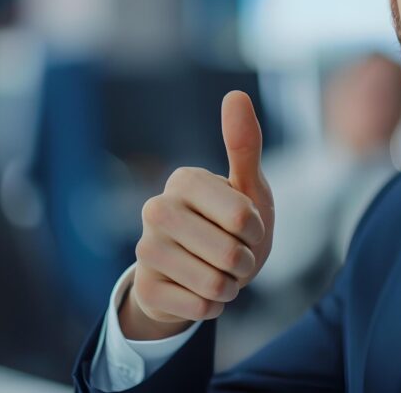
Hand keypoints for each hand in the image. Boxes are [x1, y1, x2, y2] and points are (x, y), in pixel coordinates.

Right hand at [119, 91, 273, 339]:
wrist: (204, 271)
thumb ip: (244, 144)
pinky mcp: (144, 288)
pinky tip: (201, 292)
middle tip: (235, 254)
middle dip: (245, 261)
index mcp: (183, 180)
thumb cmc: (232, 223)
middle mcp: (155, 209)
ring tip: (220, 272)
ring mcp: (145, 250)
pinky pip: (200, 307)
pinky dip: (213, 306)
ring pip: (213, 284)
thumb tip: (236, 94)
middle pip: (229, 252)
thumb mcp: (248, 186)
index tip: (246, 225)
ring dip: (230, 285)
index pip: (242, 216)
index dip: (256, 229)